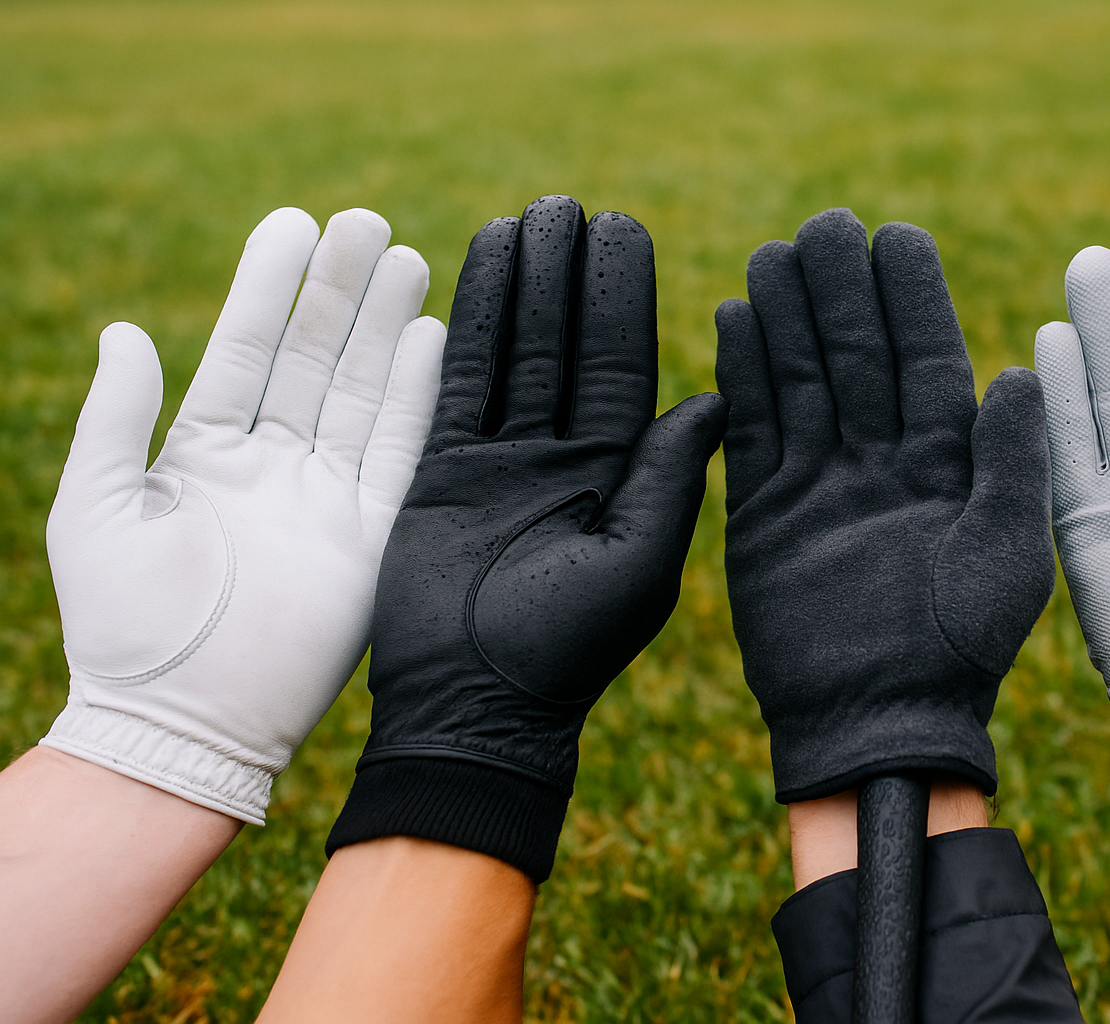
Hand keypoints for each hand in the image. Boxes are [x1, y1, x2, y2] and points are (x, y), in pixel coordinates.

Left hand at [41, 207, 444, 822]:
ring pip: (363, 395)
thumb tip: (127, 331)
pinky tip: (435, 340)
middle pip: (315, 361)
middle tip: (366, 222)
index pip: (246, 351)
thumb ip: (117, 417)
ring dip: (386, 330)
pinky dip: (418, 399)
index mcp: (207, 454)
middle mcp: (275, 467)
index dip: (269, 287)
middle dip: (340, 293)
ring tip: (406, 258)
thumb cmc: (123, 623)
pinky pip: (402, 456)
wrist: (183, 721)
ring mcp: (328, 500)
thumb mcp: (95, 505)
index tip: (294, 223)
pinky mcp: (372, 538)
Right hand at [326, 196, 726, 882]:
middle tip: (573, 205)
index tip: (626, 229)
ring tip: (527, 215)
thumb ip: (667, 478)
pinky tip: (475, 267)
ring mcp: (504, 458)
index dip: (623, 298)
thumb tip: (713, 398)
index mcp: (621, 474)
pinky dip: (467, 325)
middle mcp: (566, 456)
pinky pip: (458, 382)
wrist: (476, 707)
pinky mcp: (444, 467)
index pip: (625, 367)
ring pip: (515, 351)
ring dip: (522, 285)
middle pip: (569, 345)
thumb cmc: (569, 650)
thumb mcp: (638, 564)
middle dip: (571, 277)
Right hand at [714, 209, 1055, 803]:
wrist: (877, 728)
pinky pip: (751, 434)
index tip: (895, 237)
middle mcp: (882, 465)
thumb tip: (1017, 372)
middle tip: (824, 227)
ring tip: (773, 256)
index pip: (928, 363)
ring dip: (787, 319)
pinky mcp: (765, 515)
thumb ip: (1010, 463)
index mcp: (948, 467)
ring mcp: (820, 487)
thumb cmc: (959, 652)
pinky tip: (732, 319)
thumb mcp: (1006, 556)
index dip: (911, 301)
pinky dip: (742, 377)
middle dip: (842, 293)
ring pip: (801, 384)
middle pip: (858, 360)